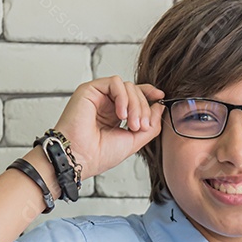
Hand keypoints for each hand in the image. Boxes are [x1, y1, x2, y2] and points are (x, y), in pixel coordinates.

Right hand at [49, 75, 165, 181]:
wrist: (81, 158)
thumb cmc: (99, 154)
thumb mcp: (135, 140)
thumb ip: (150, 124)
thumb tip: (160, 106)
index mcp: (115, 115)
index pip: (135, 96)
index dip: (149, 93)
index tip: (160, 96)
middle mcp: (106, 104)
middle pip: (135, 91)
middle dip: (143, 108)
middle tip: (141, 126)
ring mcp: (98, 96)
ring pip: (127, 86)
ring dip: (135, 104)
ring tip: (131, 124)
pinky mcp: (89, 90)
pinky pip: (115, 82)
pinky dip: (123, 97)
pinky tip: (121, 114)